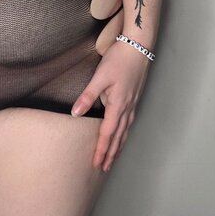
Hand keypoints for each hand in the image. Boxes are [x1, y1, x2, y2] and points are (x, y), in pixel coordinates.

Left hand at [70, 41, 150, 171]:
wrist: (139, 46)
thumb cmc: (119, 60)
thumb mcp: (100, 77)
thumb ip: (88, 96)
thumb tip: (76, 113)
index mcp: (118, 105)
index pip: (107, 134)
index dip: (101, 150)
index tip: (97, 164)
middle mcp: (127, 108)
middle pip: (118, 137)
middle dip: (111, 154)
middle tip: (104, 169)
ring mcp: (132, 104)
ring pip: (125, 131)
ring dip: (119, 146)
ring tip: (113, 158)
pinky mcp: (134, 98)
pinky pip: (129, 122)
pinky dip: (124, 134)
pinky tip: (122, 135)